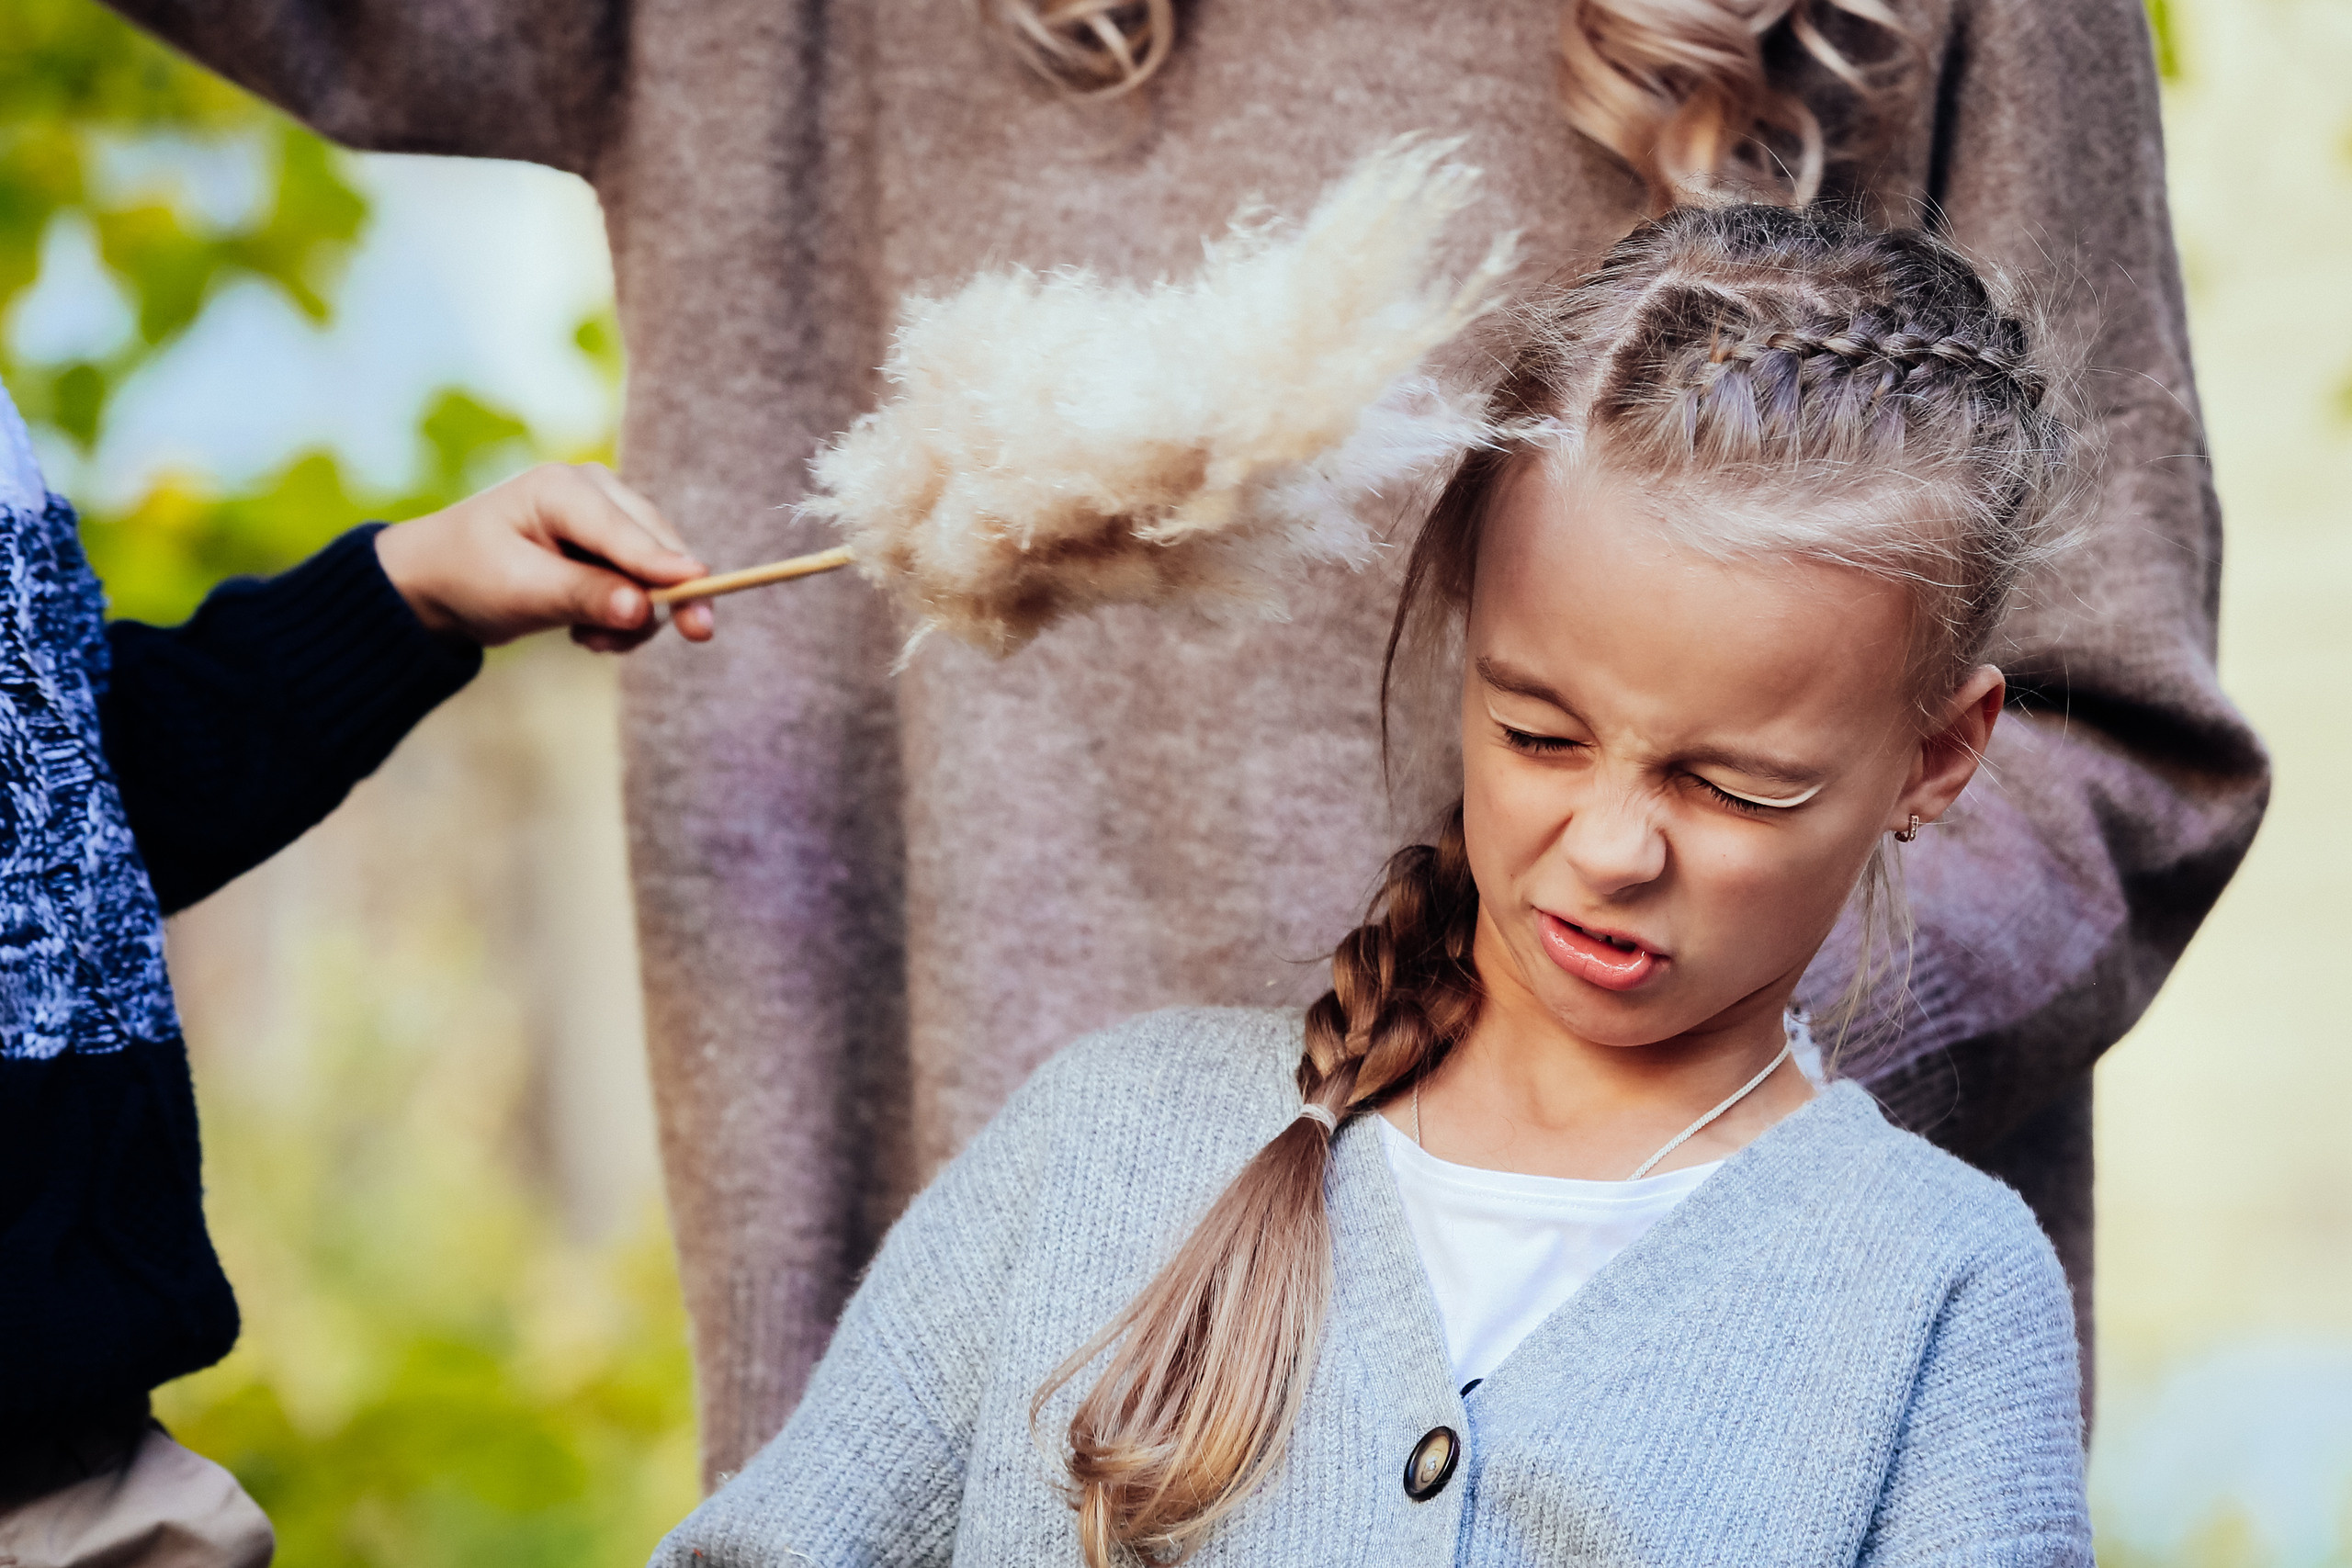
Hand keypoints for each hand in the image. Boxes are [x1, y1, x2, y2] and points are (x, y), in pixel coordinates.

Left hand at [373, 462, 717, 650]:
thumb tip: (643, 609)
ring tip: (587, 641)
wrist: (439, 584)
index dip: (663, 562)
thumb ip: (584, 596)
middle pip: (657, 544)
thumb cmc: (469, 576)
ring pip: (657, 570)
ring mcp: (607, 517)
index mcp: (562, 487)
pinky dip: (626, 617)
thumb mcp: (521, 591)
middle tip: (697, 635)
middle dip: (664, 596)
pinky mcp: (612, 548)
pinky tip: (586, 632)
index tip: (700, 584)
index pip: (624, 530)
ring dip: (635, 615)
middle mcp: (594, 491)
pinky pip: (645, 585)